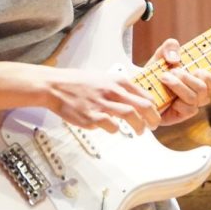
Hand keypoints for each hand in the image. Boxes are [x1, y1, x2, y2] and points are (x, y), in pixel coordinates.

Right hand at [42, 67, 161, 134]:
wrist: (56, 86)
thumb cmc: (77, 83)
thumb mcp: (103, 78)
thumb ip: (119, 88)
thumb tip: (134, 98)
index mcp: (117, 81)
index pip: (145, 94)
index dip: (153, 107)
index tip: (154, 114)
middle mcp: (112, 91)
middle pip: (143, 105)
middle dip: (153, 118)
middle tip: (154, 126)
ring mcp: (103, 104)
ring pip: (131, 116)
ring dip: (139, 126)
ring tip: (140, 132)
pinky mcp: (92, 117)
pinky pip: (111, 126)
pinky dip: (116, 130)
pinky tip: (113, 129)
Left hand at [149, 38, 210, 125]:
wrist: (140, 88)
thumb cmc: (155, 71)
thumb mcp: (161, 54)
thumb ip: (170, 47)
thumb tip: (176, 59)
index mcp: (199, 79)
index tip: (199, 71)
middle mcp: (198, 94)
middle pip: (203, 88)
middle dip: (186, 78)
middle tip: (170, 71)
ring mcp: (191, 105)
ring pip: (195, 98)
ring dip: (178, 86)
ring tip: (163, 78)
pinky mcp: (182, 115)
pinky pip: (188, 110)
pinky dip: (177, 102)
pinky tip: (167, 98)